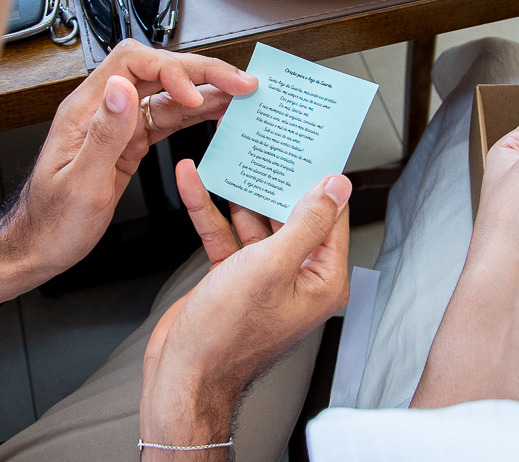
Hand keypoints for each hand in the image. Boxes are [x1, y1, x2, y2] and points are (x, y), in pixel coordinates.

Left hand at [0, 40, 257, 304]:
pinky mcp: (130, 143)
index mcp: (84, 110)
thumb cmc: (51, 223)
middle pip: (156, 71)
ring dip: (205, 91)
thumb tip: (122, 87)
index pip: (131, 63)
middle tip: (239, 82)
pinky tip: (217, 114)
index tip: (192, 96)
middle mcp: (103, 109)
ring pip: (167, 94)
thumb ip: (104, 134)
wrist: (39, 247)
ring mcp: (119, 125)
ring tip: (240, 94)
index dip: (168, 71)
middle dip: (200, 73)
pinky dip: (195, 115)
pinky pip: (167, 119)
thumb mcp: (80, 184)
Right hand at [139, 162, 349, 455]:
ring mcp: (264, 278)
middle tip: (264, 143)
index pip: (330, 217)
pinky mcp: (233, 278)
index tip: (309, 148)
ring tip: (227, 154)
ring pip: (253, 221)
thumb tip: (335, 188)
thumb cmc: (228, 335)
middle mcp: (298, 278)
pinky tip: (194, 182)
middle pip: (290, 214)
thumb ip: (305, 223)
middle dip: (272, 180)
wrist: (182, 374)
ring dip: (236, 191)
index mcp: (322, 280)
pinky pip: (225, 235)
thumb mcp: (271, 266)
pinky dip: (209, 210)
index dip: (319, 180)